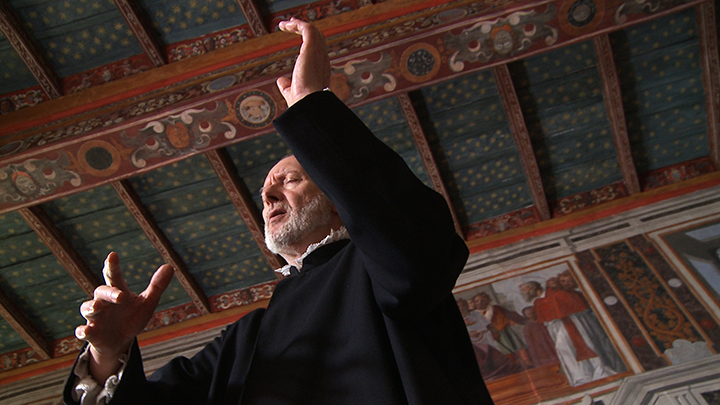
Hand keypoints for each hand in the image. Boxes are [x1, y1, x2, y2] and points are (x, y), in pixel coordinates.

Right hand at [75, 252, 173, 381]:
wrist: (119, 341)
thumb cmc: (132, 317)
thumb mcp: (147, 303)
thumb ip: (157, 286)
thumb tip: (169, 266)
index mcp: (118, 291)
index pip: (114, 276)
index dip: (112, 266)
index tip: (113, 255)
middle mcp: (104, 302)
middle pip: (101, 292)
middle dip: (109, 293)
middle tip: (120, 296)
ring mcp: (96, 318)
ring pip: (87, 308)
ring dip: (91, 307)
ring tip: (97, 307)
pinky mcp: (92, 333)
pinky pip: (83, 331)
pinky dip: (83, 331)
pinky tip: (86, 331)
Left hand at [276, 18, 330, 106]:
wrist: (308, 104)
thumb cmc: (302, 103)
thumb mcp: (292, 92)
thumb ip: (287, 86)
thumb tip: (281, 81)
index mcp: (320, 70)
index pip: (317, 51)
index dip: (307, 42)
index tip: (296, 38)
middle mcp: (322, 60)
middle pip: (317, 38)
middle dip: (304, 29)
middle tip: (291, 24)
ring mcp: (318, 53)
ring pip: (313, 31)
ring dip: (298, 25)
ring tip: (284, 24)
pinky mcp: (312, 47)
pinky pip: (308, 28)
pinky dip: (297, 24)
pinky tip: (284, 25)